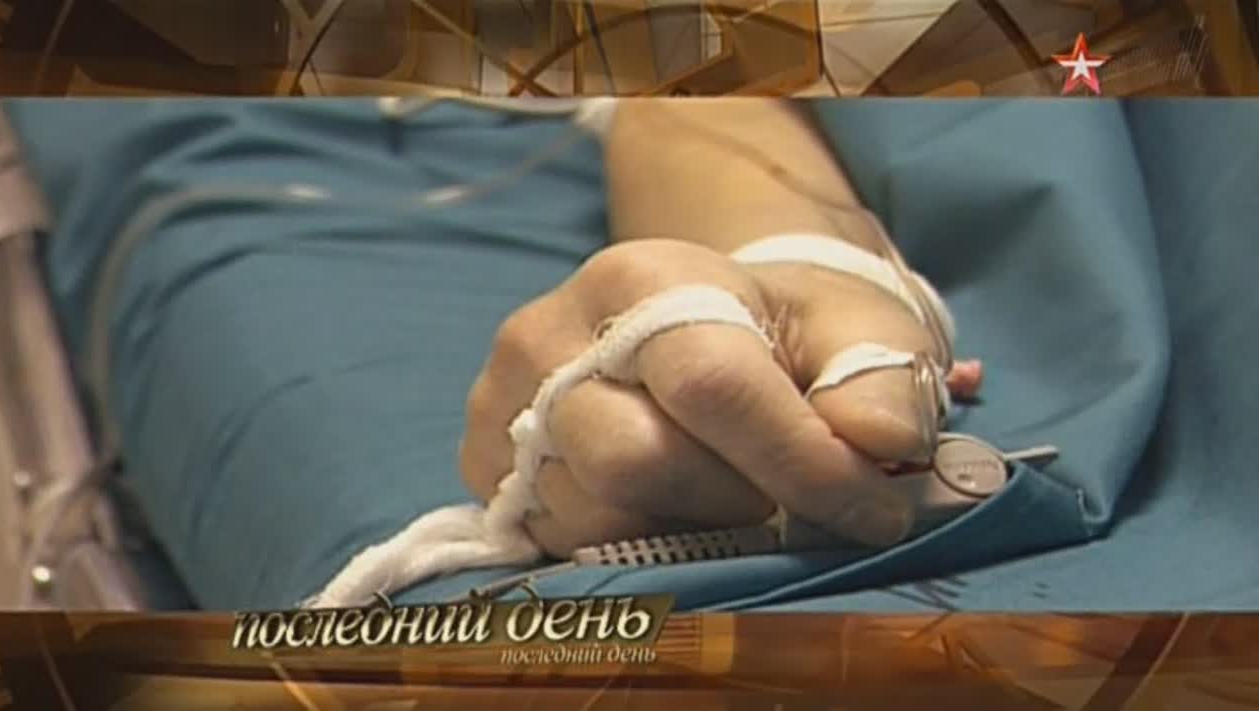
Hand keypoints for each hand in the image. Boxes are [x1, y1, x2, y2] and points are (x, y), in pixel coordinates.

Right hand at [460, 239, 970, 558]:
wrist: (696, 326)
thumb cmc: (783, 335)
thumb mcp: (856, 332)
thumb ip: (881, 380)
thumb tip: (879, 443)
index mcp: (643, 279)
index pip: (713, 385)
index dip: (800, 463)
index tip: (874, 509)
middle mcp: (549, 332)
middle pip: (634, 461)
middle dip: (733, 502)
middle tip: (780, 496)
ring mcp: (502, 400)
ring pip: (594, 515)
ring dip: (685, 529)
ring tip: (725, 492)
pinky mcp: (485, 460)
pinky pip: (557, 540)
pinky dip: (628, 542)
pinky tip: (665, 503)